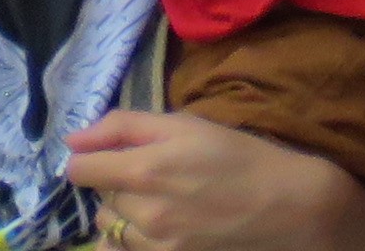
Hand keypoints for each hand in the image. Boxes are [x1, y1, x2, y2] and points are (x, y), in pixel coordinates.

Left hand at [68, 108, 364, 249]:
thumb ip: (121, 126)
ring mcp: (159, 244)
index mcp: (144, 169)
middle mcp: (146, 212)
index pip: (78, 169)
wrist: (292, 207)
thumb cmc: (239, 157)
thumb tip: (71, 138)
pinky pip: (129, 250)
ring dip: (125, 214)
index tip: (107, 156)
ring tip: (162, 202)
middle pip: (99, 197)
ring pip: (112, 227)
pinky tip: (162, 225)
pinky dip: (136, 239)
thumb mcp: (183, 125)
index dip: (90, 159)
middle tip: (152, 175)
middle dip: (116, 183)